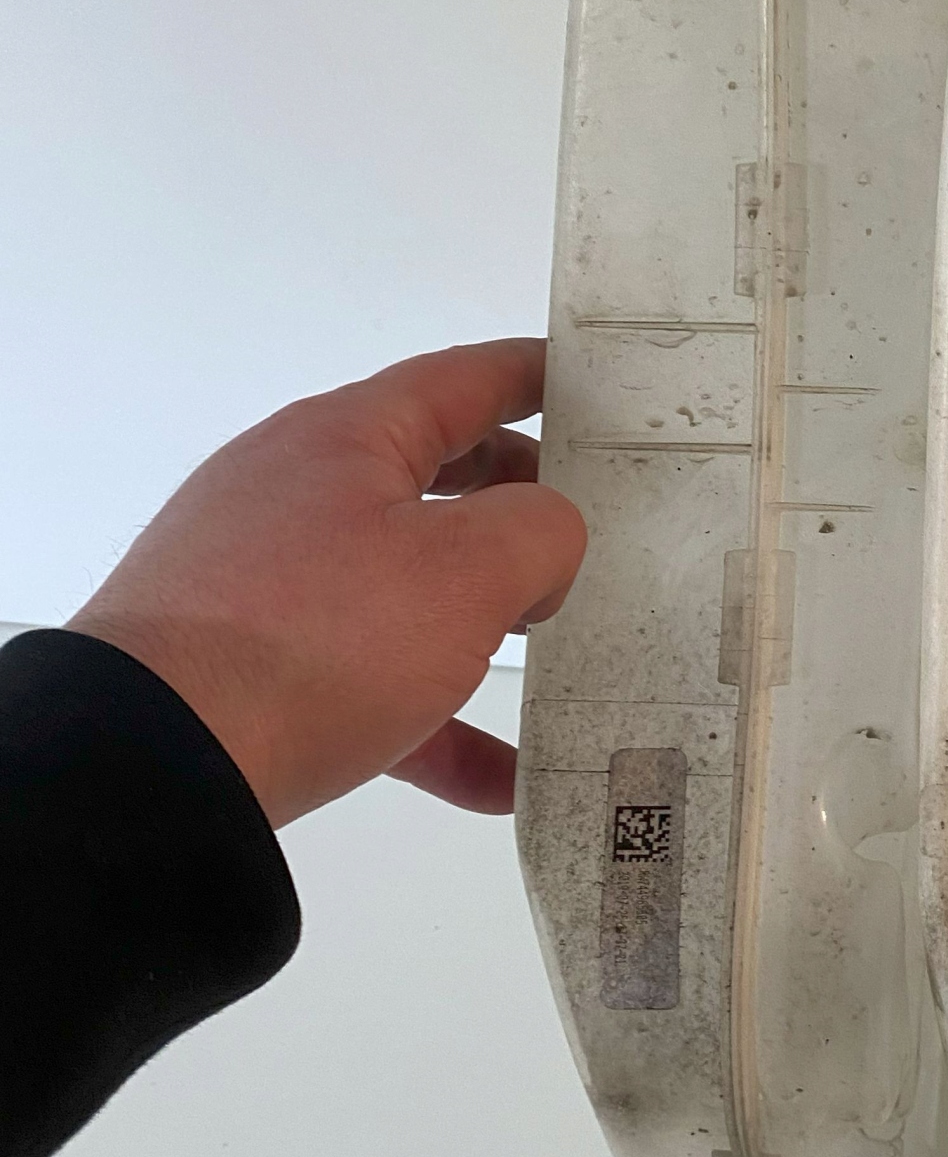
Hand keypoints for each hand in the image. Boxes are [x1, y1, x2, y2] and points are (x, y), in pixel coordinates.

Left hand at [67, 340, 587, 828]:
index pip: (461, 381)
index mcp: (346, 438)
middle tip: (586, 526)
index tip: (584, 382)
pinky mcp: (242, 667)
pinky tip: (495, 779)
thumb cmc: (313, 639)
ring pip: (399, 588)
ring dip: (480, 623)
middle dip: (513, 503)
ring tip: (550, 657)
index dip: (533, 377)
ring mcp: (261, 581)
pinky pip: (362, 681)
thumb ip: (539, 532)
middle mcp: (295, 493)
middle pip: (430, 478)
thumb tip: (543, 540)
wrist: (153, 760)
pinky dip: (432, 721)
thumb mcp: (468, 570)